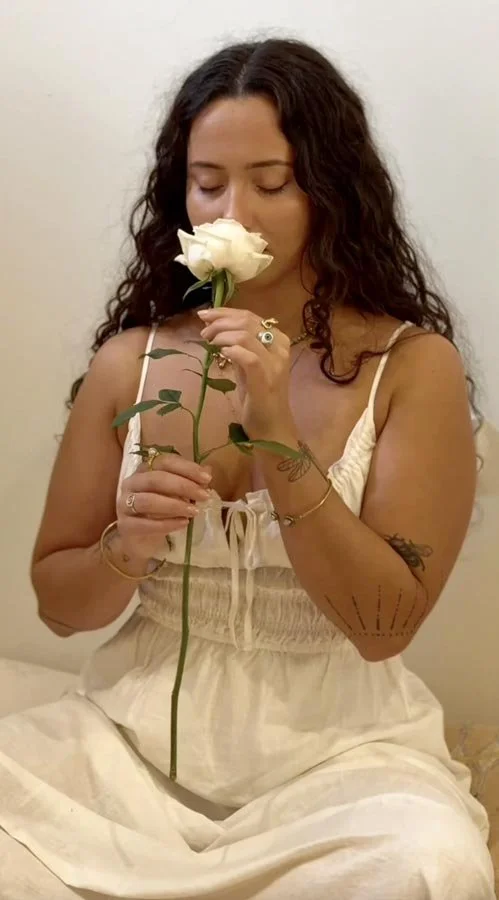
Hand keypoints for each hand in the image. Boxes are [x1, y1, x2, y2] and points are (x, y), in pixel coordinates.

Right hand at [116, 455, 211, 561]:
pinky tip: (183, 524)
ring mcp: (124, 504)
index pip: (164, 462)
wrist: (142, 540)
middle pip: (156, 479)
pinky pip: (144, 524)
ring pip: (148, 501)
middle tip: (204, 496)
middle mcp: (131, 483)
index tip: (207, 478)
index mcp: (144, 470)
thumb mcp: (177, 495)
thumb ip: (190, 482)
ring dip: (174, 505)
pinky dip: (166, 523)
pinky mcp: (125, 526)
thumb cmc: (160, 512)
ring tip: (194, 512)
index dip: (186, 468)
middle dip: (183, 486)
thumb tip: (208, 471)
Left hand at [198, 307, 295, 438]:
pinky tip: (221, 354)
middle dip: (220, 321)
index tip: (205, 315)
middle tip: (204, 330)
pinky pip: (249, 357)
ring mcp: (274, 366)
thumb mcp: (248, 367)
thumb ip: (238, 347)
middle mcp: (279, 350)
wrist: (272, 428)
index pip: (251, 317)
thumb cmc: (259, 398)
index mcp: (279, 342)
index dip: (225, 312)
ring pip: (246, 335)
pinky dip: (231, 351)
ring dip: (222, 335)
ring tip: (209, 342)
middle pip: (247, 322)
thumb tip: (216, 328)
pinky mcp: (265, 381)